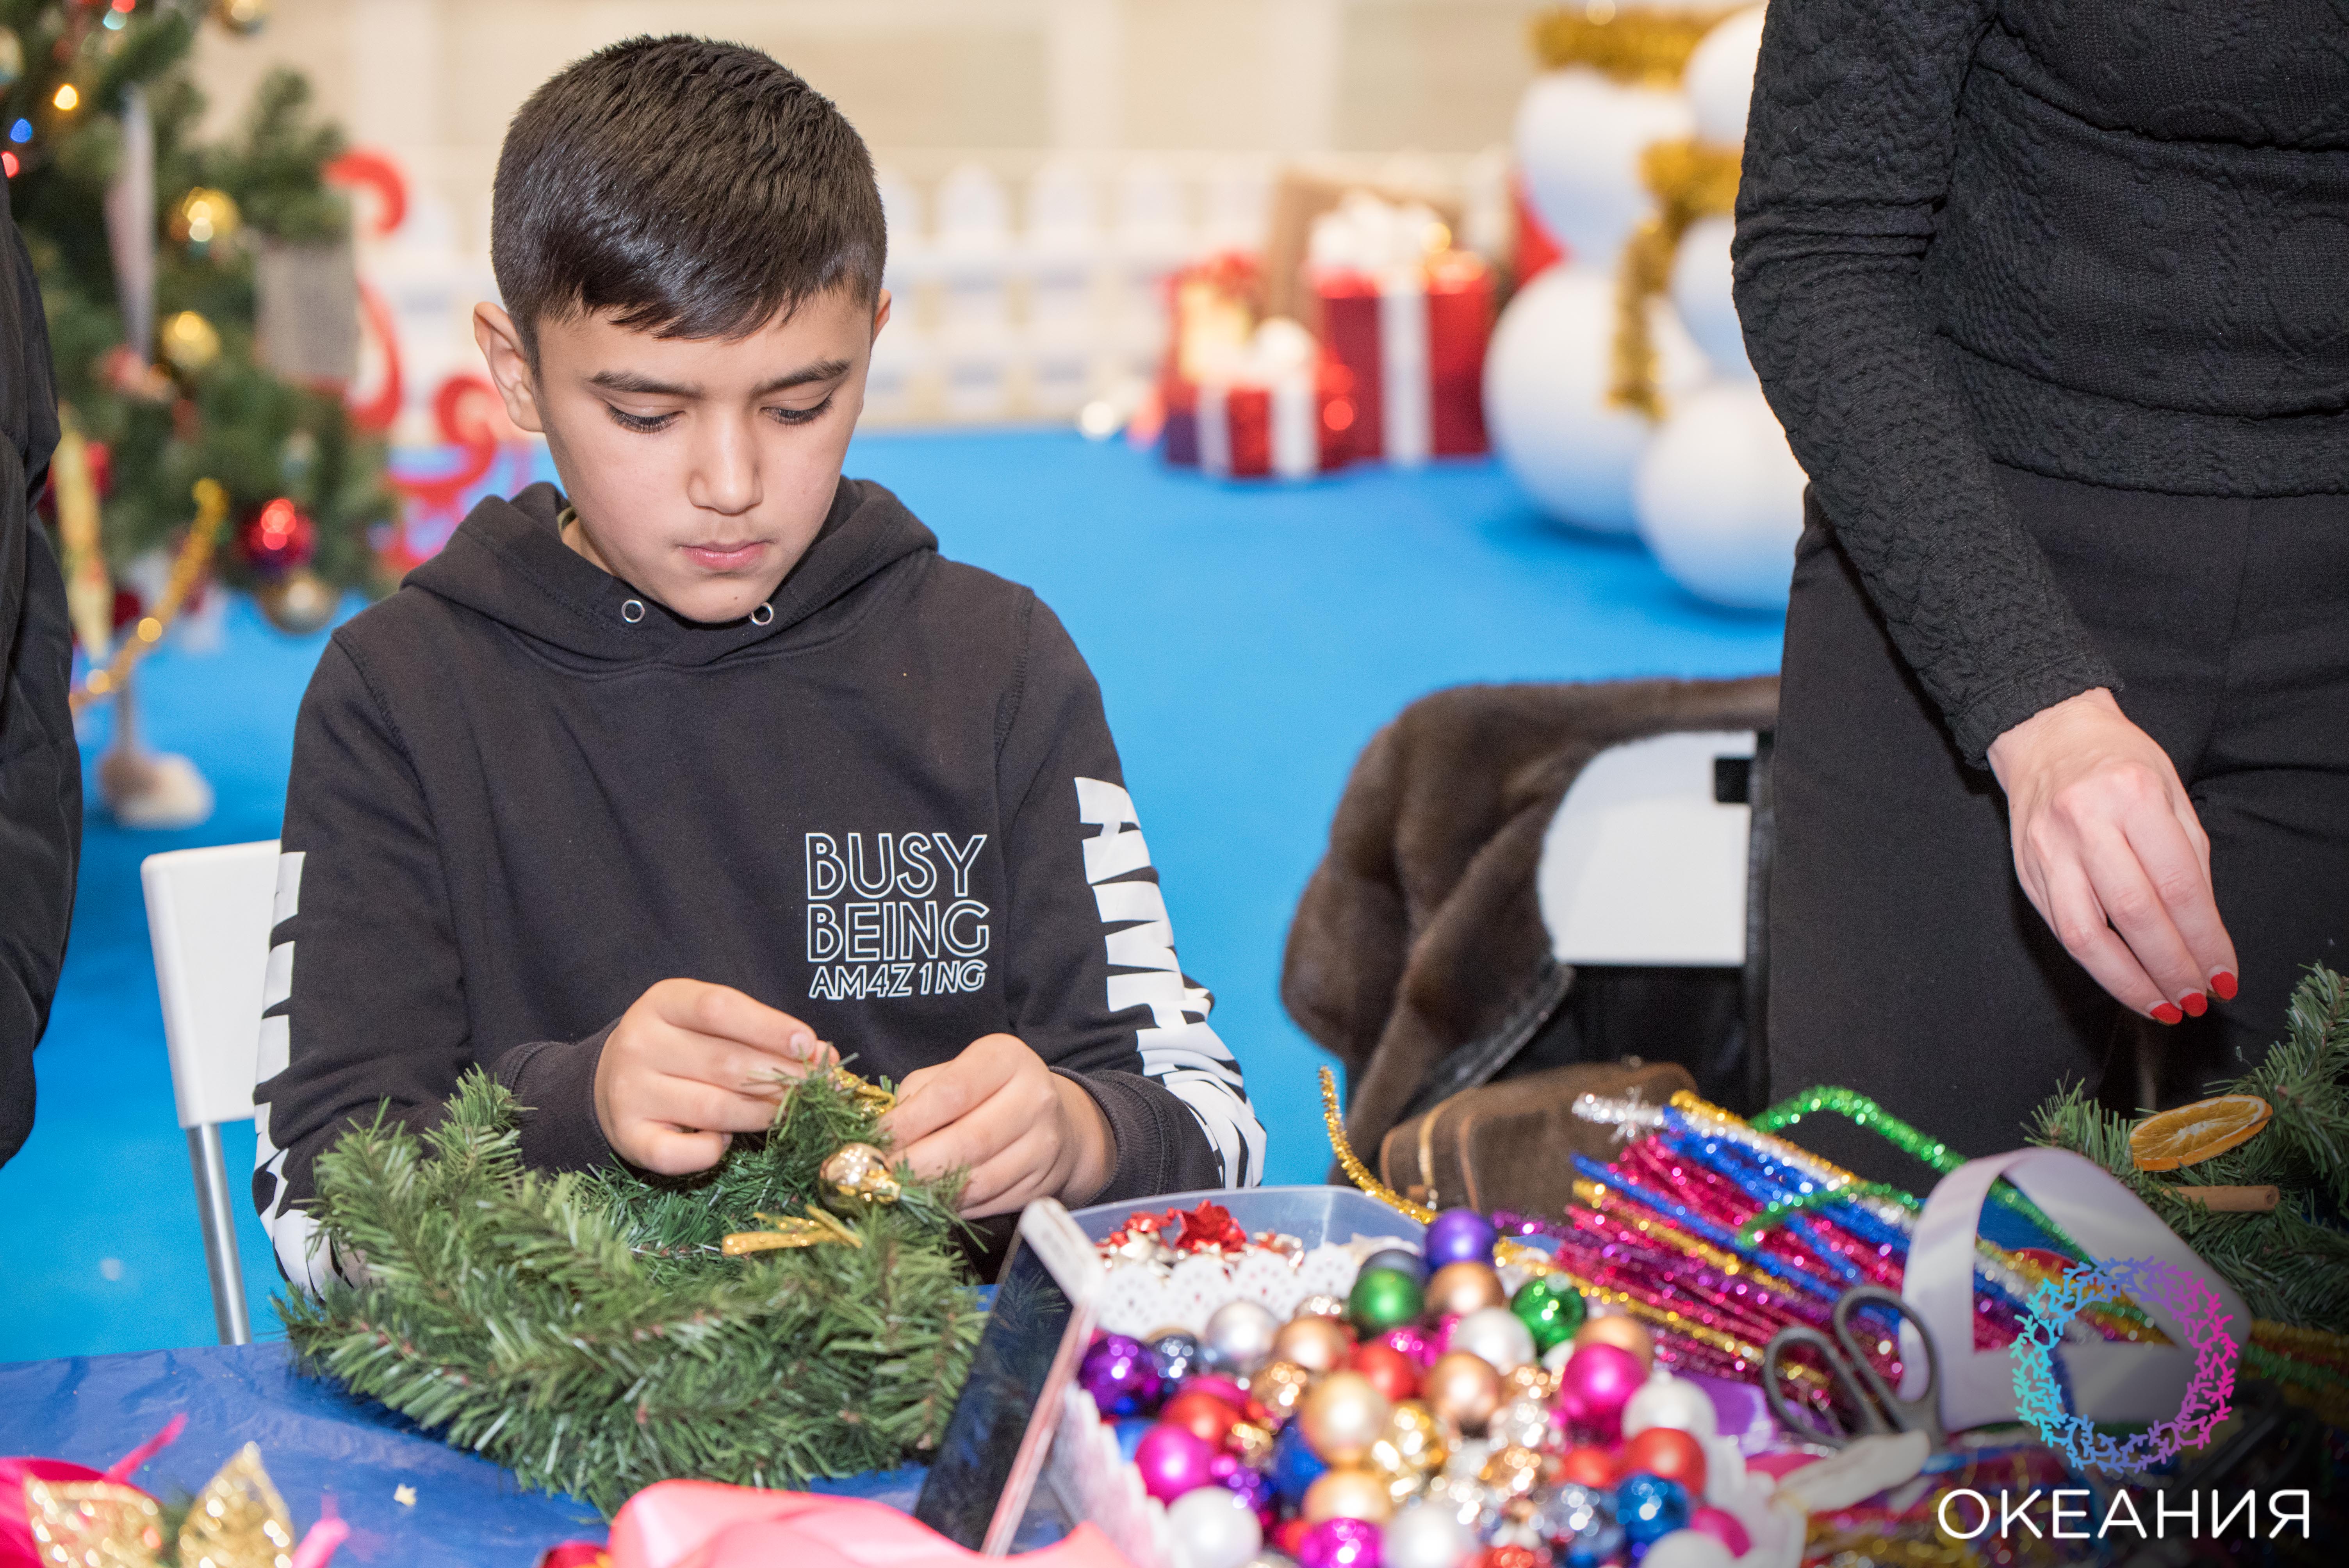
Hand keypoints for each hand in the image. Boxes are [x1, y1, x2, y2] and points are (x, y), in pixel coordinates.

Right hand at [593, 979, 833, 1173]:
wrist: (611, 1077)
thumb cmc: (682, 1045)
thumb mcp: (712, 1023)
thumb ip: (760, 1032)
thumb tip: (823, 1055)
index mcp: (663, 1003)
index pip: (719, 1008)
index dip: (769, 1027)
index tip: (809, 1045)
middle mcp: (639, 1044)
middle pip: (725, 1063)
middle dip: (781, 1079)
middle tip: (817, 1089)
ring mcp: (629, 1092)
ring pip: (712, 1108)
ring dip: (761, 1115)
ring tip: (788, 1113)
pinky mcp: (627, 1137)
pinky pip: (678, 1154)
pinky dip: (710, 1152)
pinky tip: (725, 1143)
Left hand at [878, 1033, 1114, 1216]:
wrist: (1055, 1121)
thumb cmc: (988, 1092)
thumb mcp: (956, 1072)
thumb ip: (919, 1095)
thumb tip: (884, 1137)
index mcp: (1007, 1058)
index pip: (953, 1092)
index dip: (910, 1121)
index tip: (877, 1140)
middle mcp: (1035, 1097)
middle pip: (970, 1140)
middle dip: (917, 1163)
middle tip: (882, 1174)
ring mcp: (1045, 1144)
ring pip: (981, 1179)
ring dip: (933, 1191)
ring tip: (902, 1190)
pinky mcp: (1043, 1183)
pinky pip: (991, 1203)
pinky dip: (956, 1207)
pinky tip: (934, 1201)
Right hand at [1986, 688, 2237, 1020]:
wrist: (2046, 735)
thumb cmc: (2118, 762)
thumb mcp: (2170, 793)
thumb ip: (2189, 858)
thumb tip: (2204, 932)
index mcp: (2132, 795)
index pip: (2178, 886)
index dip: (2205, 939)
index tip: (2224, 975)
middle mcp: (2084, 822)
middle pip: (2134, 914)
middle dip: (2173, 967)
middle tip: (2197, 999)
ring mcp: (2048, 850)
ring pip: (2086, 934)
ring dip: (2129, 981)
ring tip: (2162, 1006)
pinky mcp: (2027, 871)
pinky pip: (2062, 929)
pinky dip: (2096, 965)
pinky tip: (2123, 980)